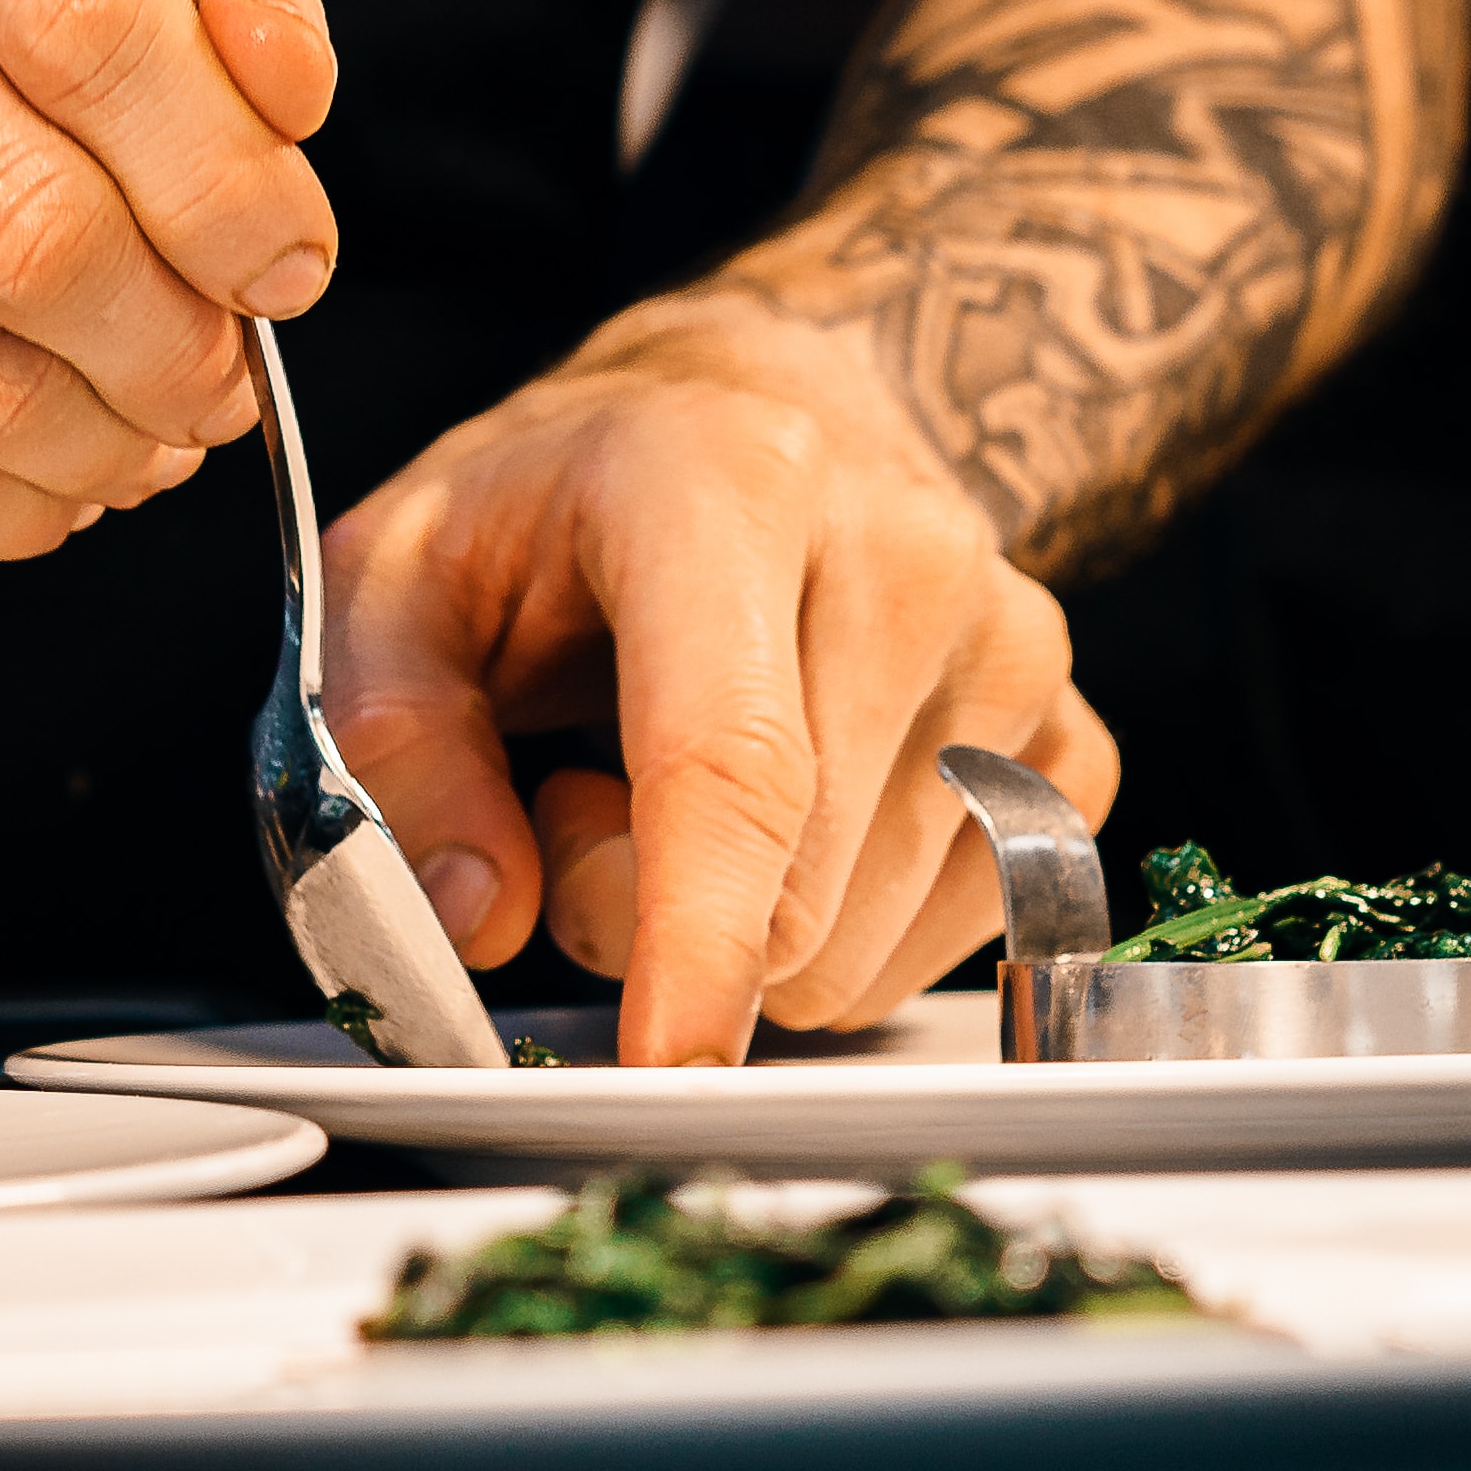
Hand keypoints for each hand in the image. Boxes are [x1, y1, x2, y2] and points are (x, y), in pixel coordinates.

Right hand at [0, 0, 340, 555]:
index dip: (226, 177)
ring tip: (140, 435)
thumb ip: (219, 6)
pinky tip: (32, 474)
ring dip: (98, 438)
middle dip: (172, 338)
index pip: (92, 17)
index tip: (285, 264)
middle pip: (30, 215)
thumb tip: (283, 89)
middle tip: (217, 382)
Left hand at [320, 303, 1114, 1061]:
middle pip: (791, 888)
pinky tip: (794, 808)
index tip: (668, 1060)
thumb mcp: (399, 575)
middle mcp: (905, 554)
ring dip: (743, 922)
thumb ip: (396, 742)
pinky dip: (841, 928)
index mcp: (726, 483)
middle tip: (578, 790)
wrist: (753, 410)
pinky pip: (946, 947)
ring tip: (682, 775)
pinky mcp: (1073, 739)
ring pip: (862, 947)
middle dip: (645, 912)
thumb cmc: (565, 502)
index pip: (735, 756)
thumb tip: (476, 917)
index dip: (696, 932)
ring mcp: (1015, 647)